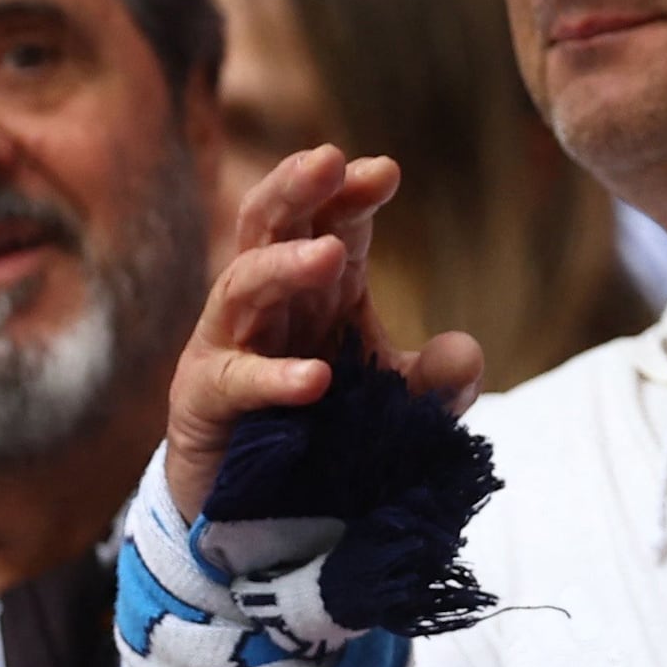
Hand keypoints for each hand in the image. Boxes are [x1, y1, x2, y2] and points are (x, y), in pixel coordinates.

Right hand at [172, 147, 481, 521]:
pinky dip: (272, 377)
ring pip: (241, 285)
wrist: (259, 506)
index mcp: (317, 287)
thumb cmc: (328, 427)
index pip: (332, 223)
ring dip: (282, 265)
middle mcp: (268, 304)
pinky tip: (315, 379)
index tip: (385, 171)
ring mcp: (227, 345)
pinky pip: (232, 379)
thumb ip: (437, 380)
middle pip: (270, 227)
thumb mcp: (397, 403)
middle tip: (327, 159)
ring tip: (326, 254)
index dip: (352, 193)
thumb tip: (464, 351)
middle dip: (295, 189)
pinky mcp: (203, 399)